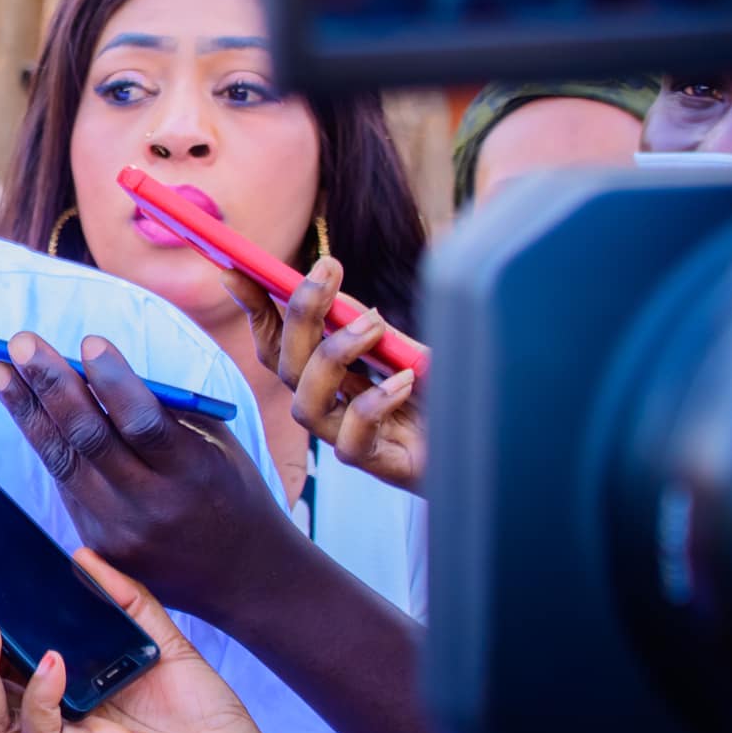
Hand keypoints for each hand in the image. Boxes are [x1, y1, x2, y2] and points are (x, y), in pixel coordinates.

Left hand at [0, 332, 301, 622]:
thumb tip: (92, 366)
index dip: (114, 382)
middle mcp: (154, 508)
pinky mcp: (100, 550)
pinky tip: (24, 407)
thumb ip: (161, 410)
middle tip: (20, 343)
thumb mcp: (213, 445)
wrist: (242, 577)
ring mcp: (121, 534)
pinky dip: (46, 443)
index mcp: (194, 474)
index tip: (88, 342)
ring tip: (0, 371)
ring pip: (64, 463)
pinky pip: (66, 486)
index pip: (145, 424)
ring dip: (28, 411)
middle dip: (52, 386)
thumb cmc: (229, 490)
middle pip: (91, 441)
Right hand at [223, 260, 426, 491]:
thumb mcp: (405, 346)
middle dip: (299, 313)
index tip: (238, 271)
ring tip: (374, 324)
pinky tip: (406, 380)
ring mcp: (349, 437)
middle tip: (328, 269)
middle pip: (286, 365)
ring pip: (306, 403)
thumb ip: (366, 323)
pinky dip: (375, 403)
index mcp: (332, 377)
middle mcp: (332, 407)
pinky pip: (353, 439)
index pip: (278, 343)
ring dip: (333, 354)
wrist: (493, 439)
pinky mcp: (376, 463)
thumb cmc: (447, 392)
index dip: (254, 309)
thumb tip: (332, 284)